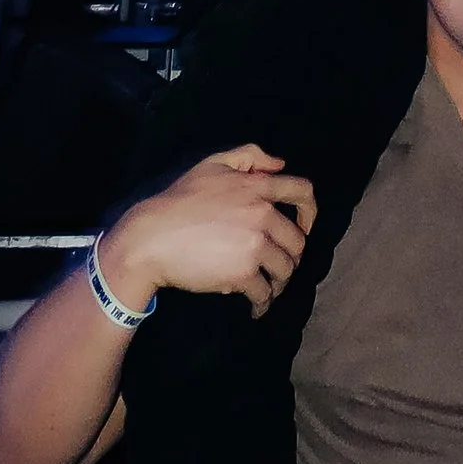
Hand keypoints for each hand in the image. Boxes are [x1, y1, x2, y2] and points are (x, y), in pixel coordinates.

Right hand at [98, 144, 316, 317]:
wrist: (152, 238)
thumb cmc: (178, 200)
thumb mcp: (213, 163)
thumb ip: (249, 155)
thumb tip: (279, 164)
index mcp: (258, 185)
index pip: (303, 192)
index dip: (310, 212)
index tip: (304, 227)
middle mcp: (263, 213)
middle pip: (298, 240)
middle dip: (291, 256)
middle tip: (279, 266)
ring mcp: (255, 244)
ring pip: (286, 269)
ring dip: (280, 282)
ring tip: (268, 289)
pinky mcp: (243, 273)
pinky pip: (265, 292)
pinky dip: (263, 303)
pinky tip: (256, 307)